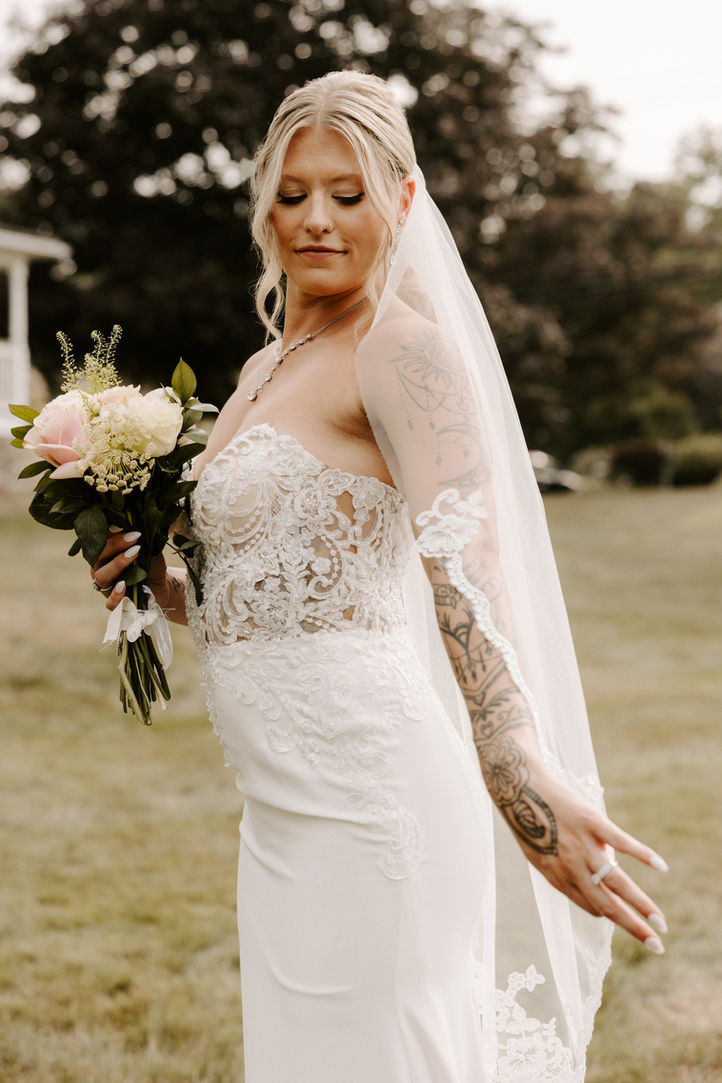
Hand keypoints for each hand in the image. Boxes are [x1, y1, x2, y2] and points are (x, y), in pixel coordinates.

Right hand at [90, 529, 167, 611]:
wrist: (161, 584)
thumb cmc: (149, 563)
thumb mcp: (146, 547)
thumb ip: (138, 537)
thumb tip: (136, 519)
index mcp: (104, 553)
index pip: (99, 540)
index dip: (110, 532)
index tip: (126, 525)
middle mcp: (100, 568)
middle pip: (97, 556)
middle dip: (115, 545)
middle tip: (134, 537)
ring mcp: (106, 587)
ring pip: (101, 576)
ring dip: (116, 564)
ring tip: (134, 555)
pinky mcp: (115, 603)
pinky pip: (109, 602)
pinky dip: (115, 595)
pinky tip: (124, 586)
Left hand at [517, 773, 668, 952]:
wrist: (516, 788)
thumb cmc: (527, 820)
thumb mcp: (538, 854)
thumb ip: (562, 868)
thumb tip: (591, 873)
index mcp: (557, 878)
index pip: (591, 906)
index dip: (611, 915)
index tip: (627, 919)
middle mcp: (571, 869)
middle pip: (608, 906)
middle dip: (633, 928)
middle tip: (657, 946)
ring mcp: (583, 846)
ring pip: (618, 883)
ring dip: (643, 906)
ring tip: (661, 923)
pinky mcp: (591, 822)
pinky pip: (621, 842)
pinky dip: (642, 854)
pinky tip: (661, 867)